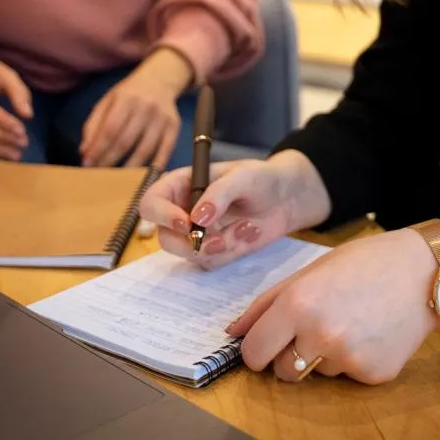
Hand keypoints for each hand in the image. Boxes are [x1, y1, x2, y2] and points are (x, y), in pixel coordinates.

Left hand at [80, 49, 190, 168]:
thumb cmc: (129, 94)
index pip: (110, 129)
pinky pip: (164, 153)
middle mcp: (146, 107)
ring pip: (144, 151)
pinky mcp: (175, 128)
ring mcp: (162, 118)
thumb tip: (85, 152)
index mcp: (127, 98)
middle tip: (98, 175)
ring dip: (128, 168)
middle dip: (109, 161)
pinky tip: (141, 178)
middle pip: (126, 141)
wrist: (160, 80)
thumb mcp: (108, 101)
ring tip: (116, 180)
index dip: (98, 149)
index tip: (88, 164)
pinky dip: (152, 168)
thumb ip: (94, 125)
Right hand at [139, 149, 330, 263]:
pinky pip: (210, 262)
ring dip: (217, 247)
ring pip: (187, 254)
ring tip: (246, 227)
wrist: (288, 198)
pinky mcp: (214, 251)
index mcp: (181, 185)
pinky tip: (249, 232)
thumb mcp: (243, 176)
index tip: (187, 224)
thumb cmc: (262, 177)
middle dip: (189, 243)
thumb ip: (219, 194)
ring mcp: (197, 234)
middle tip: (218, 240)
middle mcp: (183, 211)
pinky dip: (230, 252)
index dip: (162, 216)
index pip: (152, 203)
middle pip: (164, 237)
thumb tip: (196, 218)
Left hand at [227, 228, 439, 383]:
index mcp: (297, 303)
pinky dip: (354, 359)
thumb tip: (233, 333)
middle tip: (312, 328)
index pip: (253, 352)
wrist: (421, 271)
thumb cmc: (363, 263)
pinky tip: (371, 332)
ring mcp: (347, 357)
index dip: (256, 349)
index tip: (266, 343)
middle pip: (282, 371)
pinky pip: (348, 376)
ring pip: (316, 374)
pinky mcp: (373, 374)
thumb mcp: (309, 272)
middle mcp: (319, 334)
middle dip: (289, 355)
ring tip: (349, 322)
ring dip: (323, 356)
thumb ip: (267, 304)